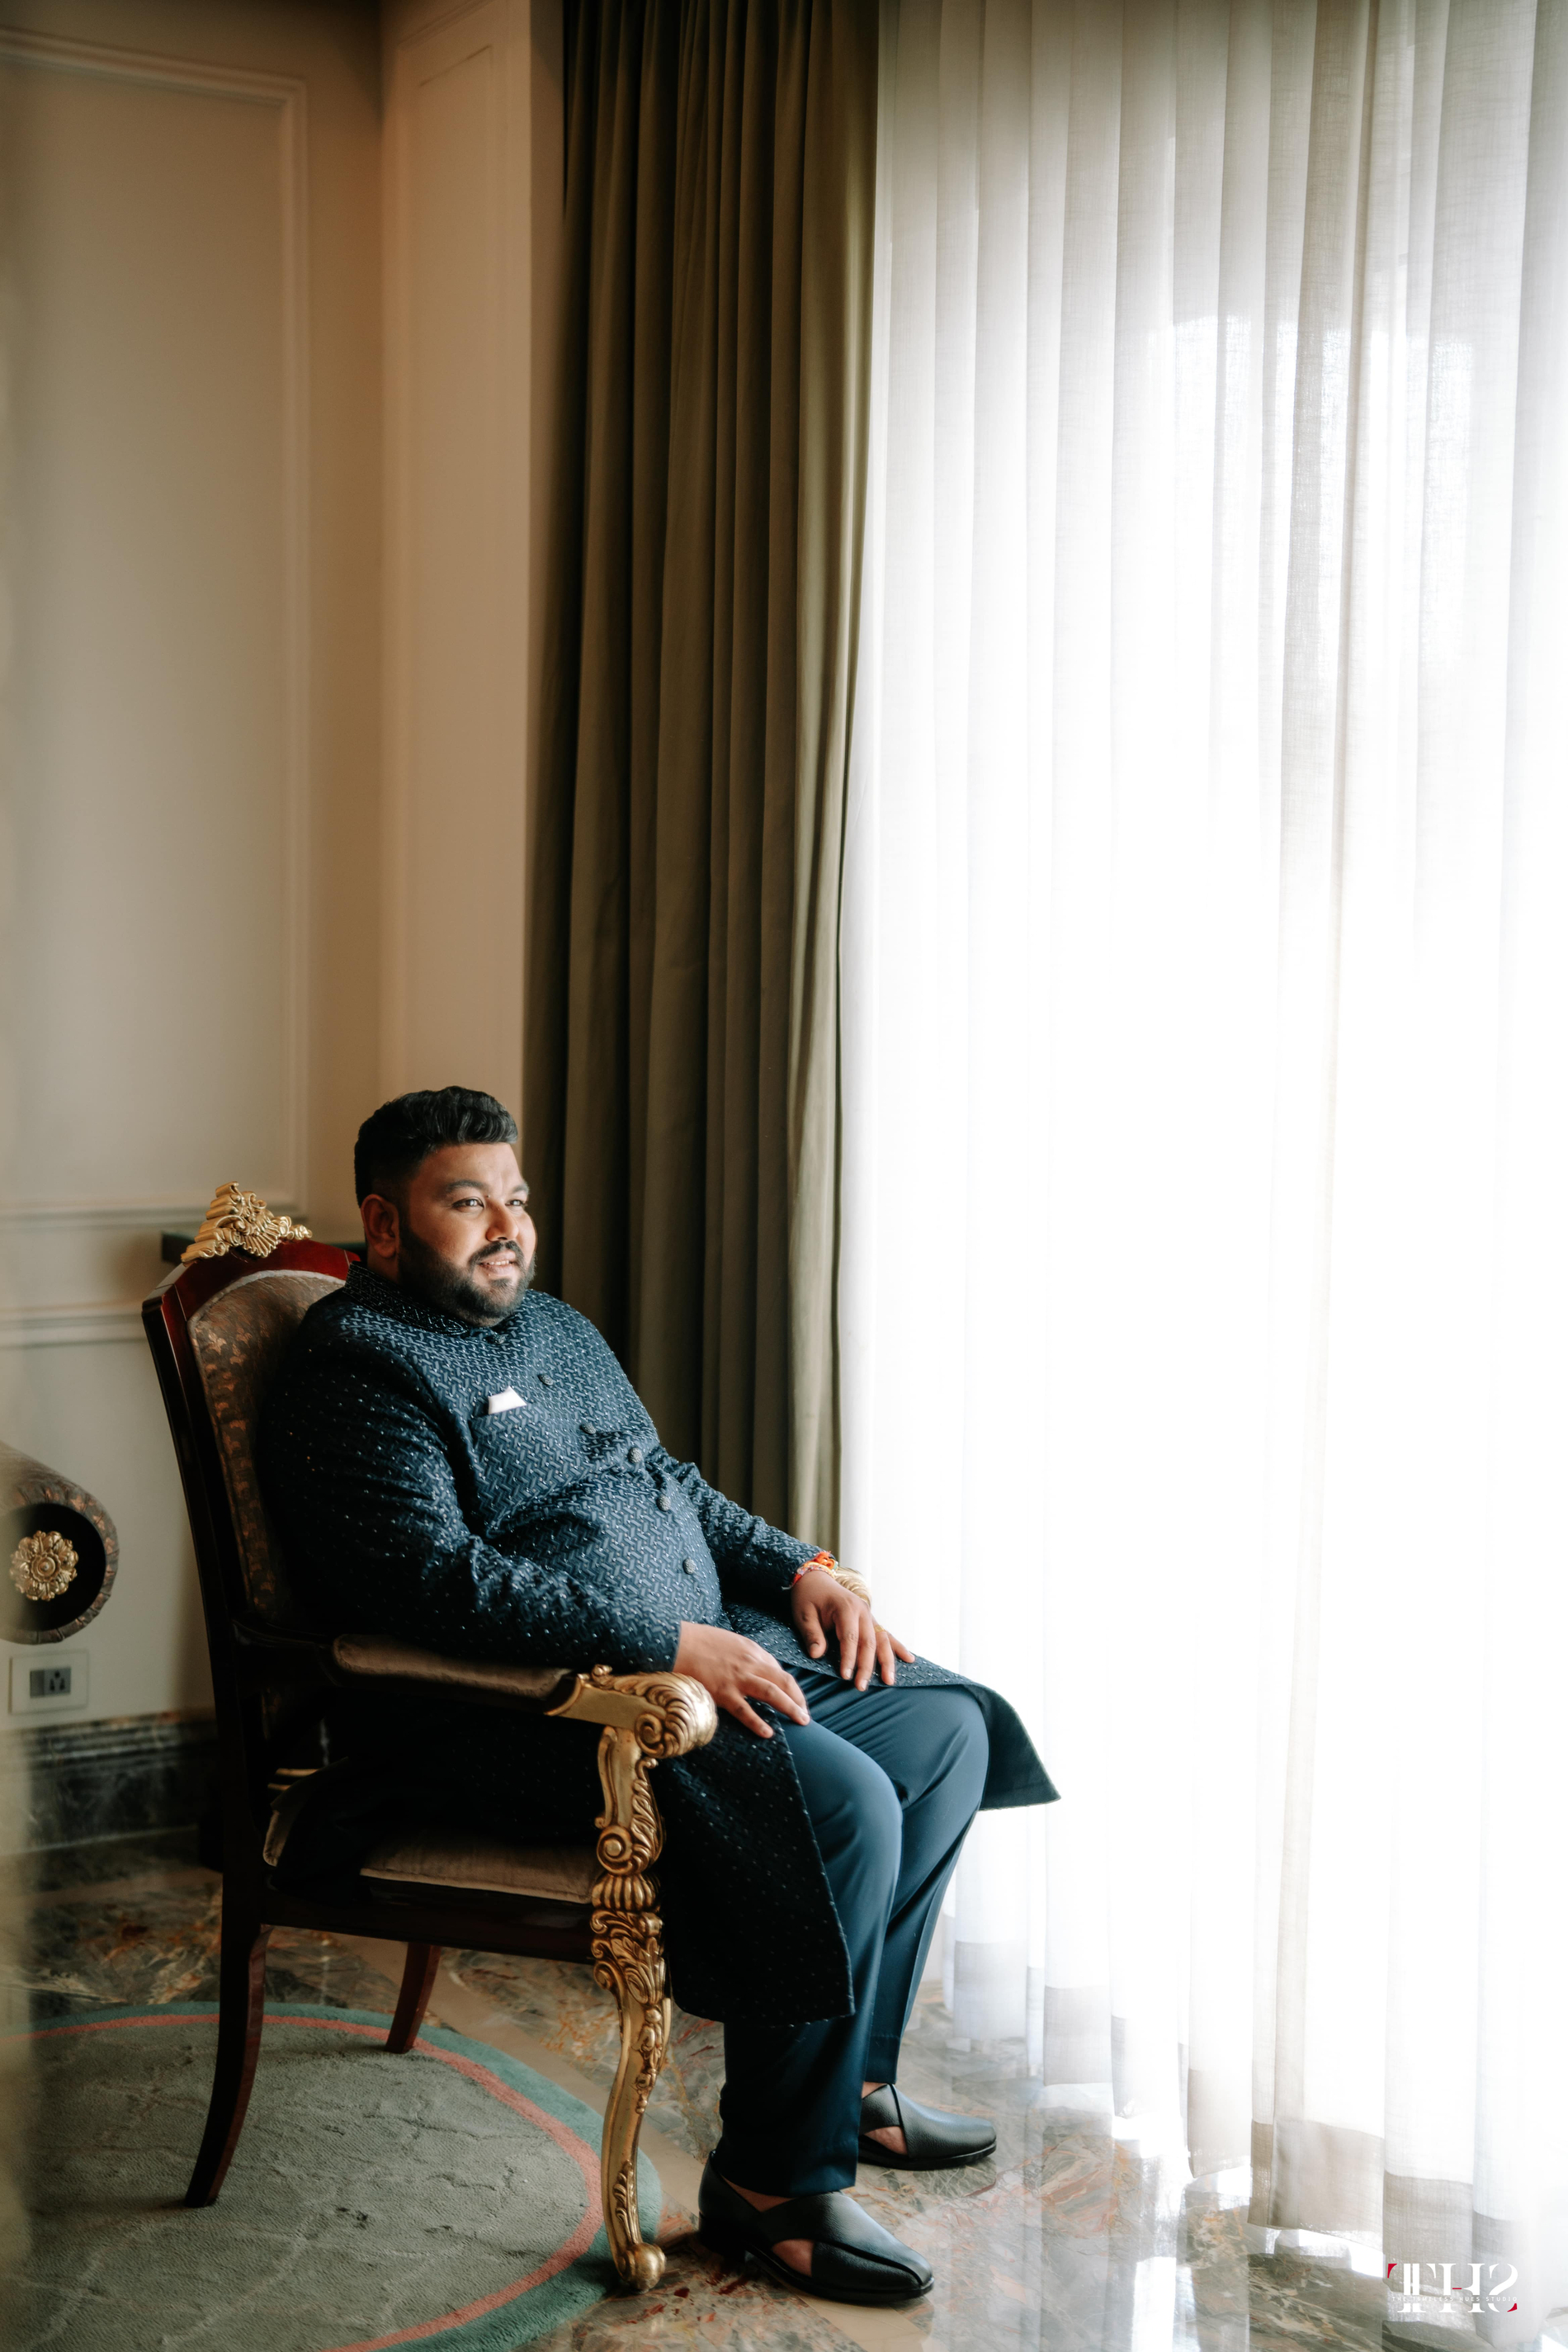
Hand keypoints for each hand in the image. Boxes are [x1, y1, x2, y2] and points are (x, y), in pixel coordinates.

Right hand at [673, 1622, 810, 1737]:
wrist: (678, 1642)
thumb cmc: (699, 1641)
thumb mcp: (729, 1641)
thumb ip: (744, 1656)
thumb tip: (753, 1670)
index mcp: (752, 1650)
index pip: (778, 1671)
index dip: (790, 1688)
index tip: (795, 1700)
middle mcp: (750, 1663)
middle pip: (784, 1681)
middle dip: (799, 1699)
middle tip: (806, 1715)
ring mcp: (738, 1678)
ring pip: (773, 1694)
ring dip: (791, 1708)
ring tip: (802, 1721)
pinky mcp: (723, 1692)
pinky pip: (744, 1711)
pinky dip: (758, 1723)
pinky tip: (768, 1733)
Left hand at [790, 1570, 915, 1690]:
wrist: (816, 1580)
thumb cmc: (808, 1598)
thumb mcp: (803, 1615)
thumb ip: (812, 1634)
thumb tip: (817, 1654)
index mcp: (845, 1608)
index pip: (850, 1637)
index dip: (849, 1658)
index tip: (845, 1676)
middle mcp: (862, 1611)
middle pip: (868, 1642)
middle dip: (867, 1666)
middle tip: (861, 1686)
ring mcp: (869, 1615)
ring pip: (882, 1640)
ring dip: (887, 1661)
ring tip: (889, 1680)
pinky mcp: (870, 1620)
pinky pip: (886, 1635)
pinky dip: (897, 1647)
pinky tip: (909, 1659)